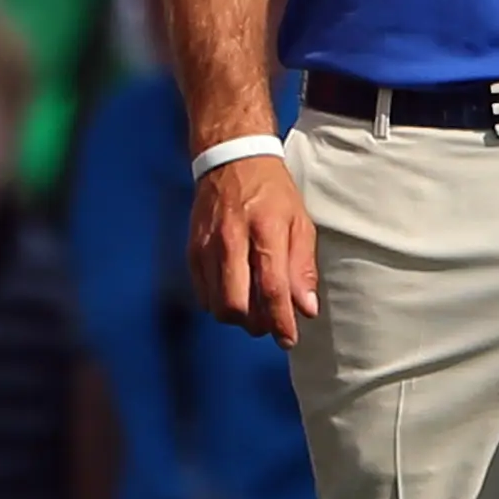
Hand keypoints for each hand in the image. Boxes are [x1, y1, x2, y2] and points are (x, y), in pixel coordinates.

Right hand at [189, 154, 317, 344]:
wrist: (231, 160)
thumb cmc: (271, 191)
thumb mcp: (300, 222)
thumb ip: (302, 267)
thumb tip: (306, 308)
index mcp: (266, 230)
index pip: (272, 288)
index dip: (281, 321)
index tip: (288, 338)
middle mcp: (232, 239)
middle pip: (235, 304)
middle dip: (254, 324)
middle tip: (269, 322)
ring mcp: (207, 246)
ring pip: (216, 304)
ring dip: (237, 316)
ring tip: (253, 307)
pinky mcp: (192, 249)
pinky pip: (201, 292)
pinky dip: (218, 301)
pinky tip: (233, 292)